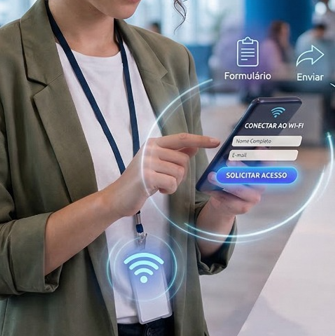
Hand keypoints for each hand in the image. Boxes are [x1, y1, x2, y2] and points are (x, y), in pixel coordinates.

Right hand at [102, 133, 219, 218]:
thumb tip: (194, 147)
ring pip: (179, 173)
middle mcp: (150, 149)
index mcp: (154, 143)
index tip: (216, 141)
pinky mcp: (147, 176)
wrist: (118, 197)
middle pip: (183, 160)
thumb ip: (174, 155)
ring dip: (173, 184)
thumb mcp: (157, 164)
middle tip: (165, 180)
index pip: (182, 138)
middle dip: (180, 174)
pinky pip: (172, 183)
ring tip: (158, 185)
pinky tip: (156, 190)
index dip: (200, 139)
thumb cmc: (139, 181)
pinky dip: (168, 190)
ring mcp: (147, 162)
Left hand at [202, 159, 263, 216]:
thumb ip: (237, 163)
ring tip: (213, 176)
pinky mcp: (243, 207)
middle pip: (252, 176)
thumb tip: (230, 154)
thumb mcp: (236, 171)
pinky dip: (218, 193)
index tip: (259, 148)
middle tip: (229, 161)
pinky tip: (210, 188)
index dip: (265, 156)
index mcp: (261, 175)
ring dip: (224, 182)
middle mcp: (260, 186)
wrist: (226, 205)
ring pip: (239, 189)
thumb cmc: (232, 183)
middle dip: (240, 168)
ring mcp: (253, 198)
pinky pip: (230, 199)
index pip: (267, 165)